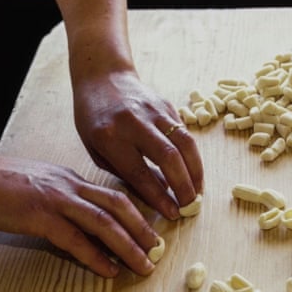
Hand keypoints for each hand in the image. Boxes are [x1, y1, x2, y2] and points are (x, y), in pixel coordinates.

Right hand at [0, 150, 157, 277]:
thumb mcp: (37, 183)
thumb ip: (59, 197)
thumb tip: (76, 218)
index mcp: (70, 178)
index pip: (111, 195)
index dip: (135, 214)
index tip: (150, 230)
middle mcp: (69, 186)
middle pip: (118, 206)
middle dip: (143, 229)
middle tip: (159, 249)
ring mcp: (56, 200)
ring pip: (104, 222)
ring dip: (129, 245)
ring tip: (145, 264)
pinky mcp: (40, 217)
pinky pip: (76, 239)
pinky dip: (96, 256)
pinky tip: (109, 270)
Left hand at [71, 70, 203, 219]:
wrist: (102, 77)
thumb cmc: (94, 120)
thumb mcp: (98, 150)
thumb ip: (126, 173)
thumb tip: (160, 195)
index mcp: (109, 137)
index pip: (139, 172)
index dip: (159, 196)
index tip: (172, 214)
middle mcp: (133, 121)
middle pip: (168, 157)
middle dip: (183, 186)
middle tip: (190, 207)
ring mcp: (153, 111)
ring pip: (184, 144)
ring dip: (195, 172)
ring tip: (198, 192)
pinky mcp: (167, 106)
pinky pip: (185, 134)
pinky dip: (193, 157)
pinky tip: (194, 173)